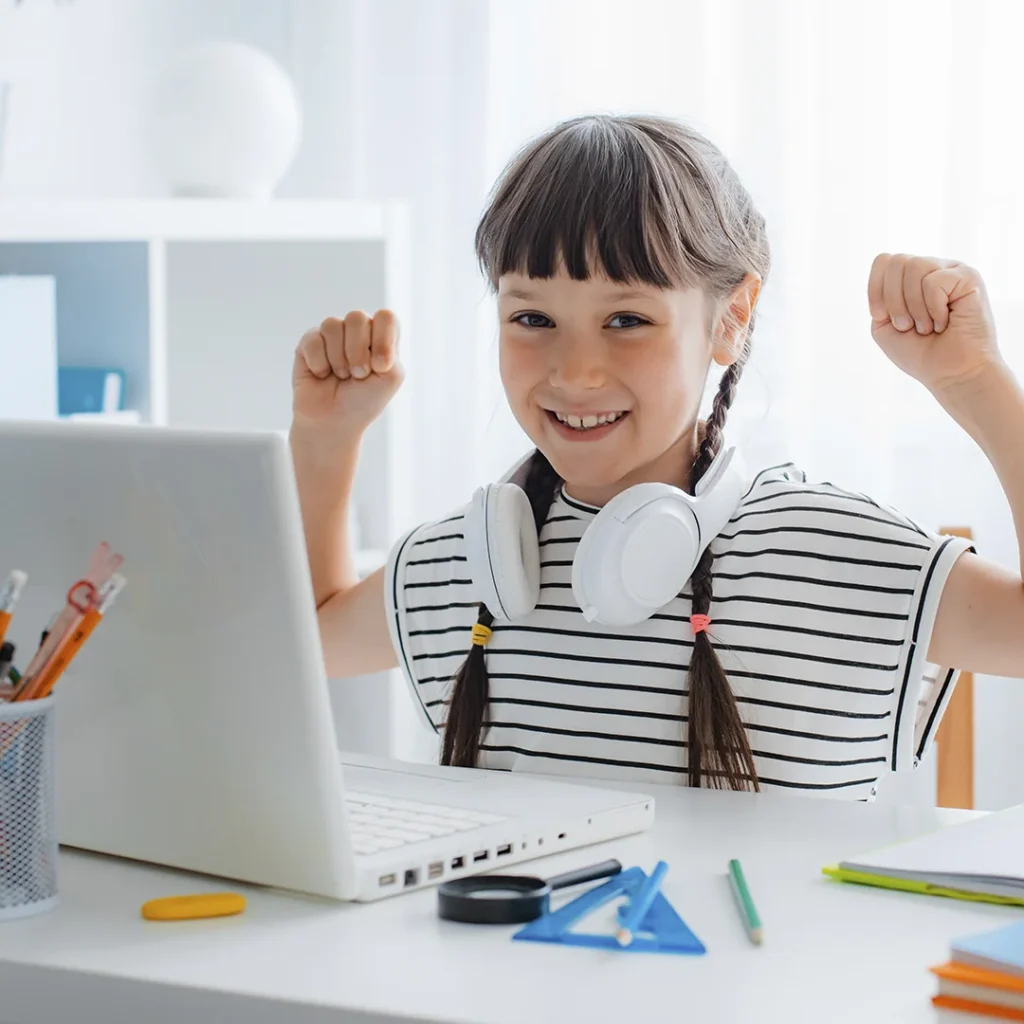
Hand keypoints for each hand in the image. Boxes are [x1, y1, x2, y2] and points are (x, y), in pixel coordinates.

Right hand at [292, 310, 403, 437]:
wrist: (333, 422)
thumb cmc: (363, 401)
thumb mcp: (390, 379)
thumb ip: (390, 352)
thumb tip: (367, 342)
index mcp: (381, 337)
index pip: (386, 317)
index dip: (383, 339)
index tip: (380, 367)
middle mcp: (357, 331)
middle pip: (357, 317)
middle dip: (358, 352)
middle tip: (358, 375)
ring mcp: (333, 335)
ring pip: (333, 325)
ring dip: (338, 359)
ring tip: (340, 375)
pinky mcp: (309, 342)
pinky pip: (314, 340)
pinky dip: (320, 364)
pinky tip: (322, 375)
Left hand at [868, 254, 1001, 393]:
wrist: (951, 374)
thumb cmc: (920, 353)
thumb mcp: (884, 325)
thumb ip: (879, 295)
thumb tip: (887, 264)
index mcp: (910, 279)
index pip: (883, 261)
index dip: (875, 289)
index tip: (881, 316)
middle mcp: (932, 269)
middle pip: (896, 261)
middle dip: (894, 301)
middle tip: (908, 326)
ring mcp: (951, 270)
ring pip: (914, 266)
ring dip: (913, 306)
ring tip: (927, 326)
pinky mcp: (968, 276)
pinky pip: (934, 281)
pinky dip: (933, 308)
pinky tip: (945, 321)